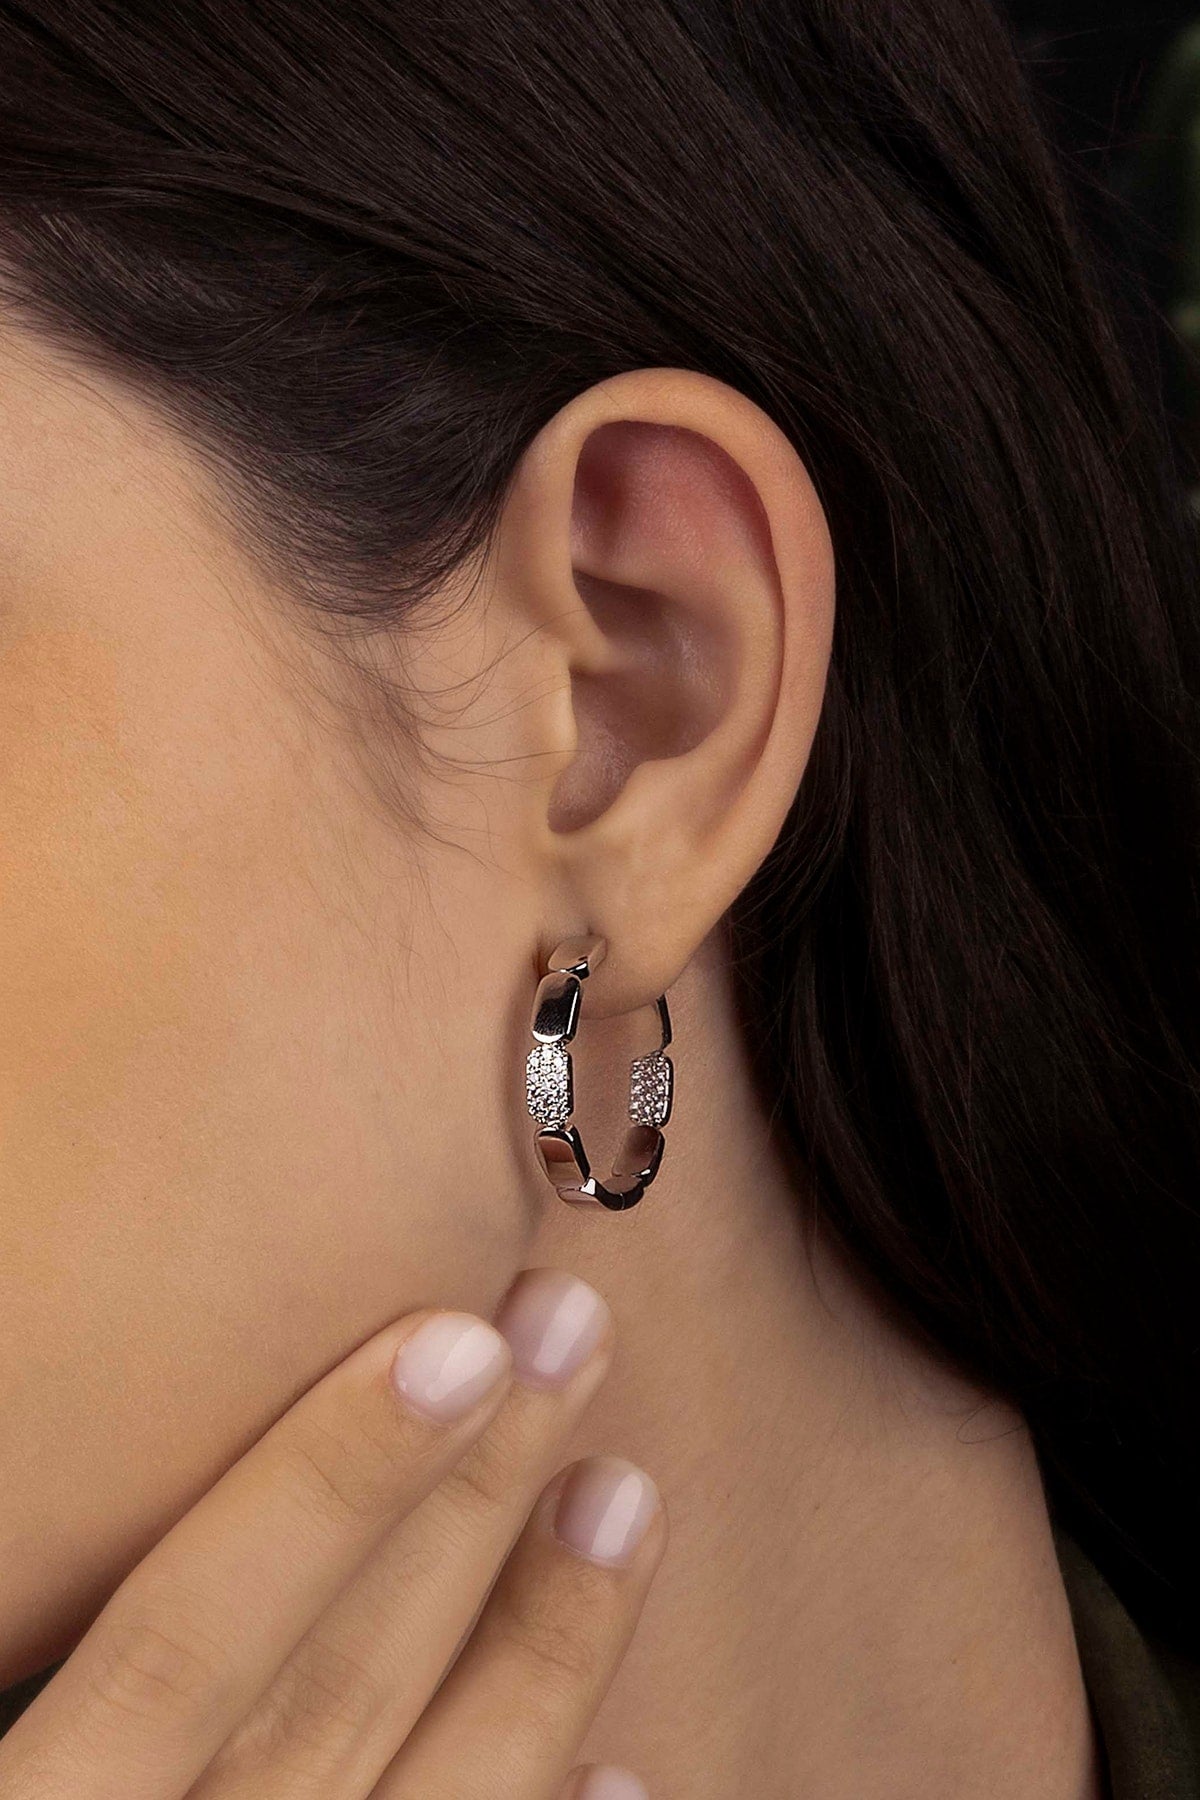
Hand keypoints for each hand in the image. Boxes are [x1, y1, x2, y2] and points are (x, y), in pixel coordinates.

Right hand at [0, 1268, 663, 1799]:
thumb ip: (48, 1631)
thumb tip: (122, 1432)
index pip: (186, 1639)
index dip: (327, 1486)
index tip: (455, 1340)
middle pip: (336, 1690)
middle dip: (468, 1503)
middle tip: (568, 1326)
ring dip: (546, 1647)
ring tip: (624, 1490)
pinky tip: (624, 1766)